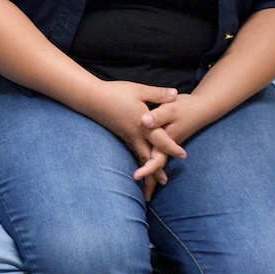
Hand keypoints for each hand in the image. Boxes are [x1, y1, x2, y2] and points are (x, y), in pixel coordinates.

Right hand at [80, 80, 186, 195]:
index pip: (160, 139)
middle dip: (155, 170)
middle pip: (147, 156)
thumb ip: (158, 94)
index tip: (183, 156)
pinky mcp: (120, 135)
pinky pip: (131, 152)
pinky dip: (137, 161)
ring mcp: (126, 136)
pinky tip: (140, 165)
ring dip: (145, 169)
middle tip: (164, 182)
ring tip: (151, 182)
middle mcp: (134, 134)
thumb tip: (175, 94)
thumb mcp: (139, 90)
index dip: (172, 147)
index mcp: (142, 124)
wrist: (91, 98)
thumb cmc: (115, 93)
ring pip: (138, 157)